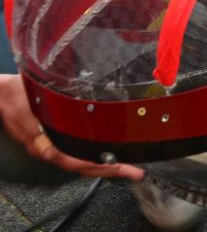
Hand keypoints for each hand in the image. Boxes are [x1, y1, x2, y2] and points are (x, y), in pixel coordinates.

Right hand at [0, 74, 143, 180]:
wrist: (2, 91)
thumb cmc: (13, 98)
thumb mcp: (23, 115)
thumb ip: (34, 136)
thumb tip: (50, 155)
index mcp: (43, 146)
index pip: (76, 163)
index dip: (99, 167)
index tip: (119, 169)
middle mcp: (51, 149)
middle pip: (85, 166)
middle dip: (112, 170)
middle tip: (136, 172)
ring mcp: (54, 144)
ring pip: (84, 160)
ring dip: (106, 163)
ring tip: (128, 165)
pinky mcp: (55, 136)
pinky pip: (79, 150)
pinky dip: (96, 154)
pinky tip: (109, 151)